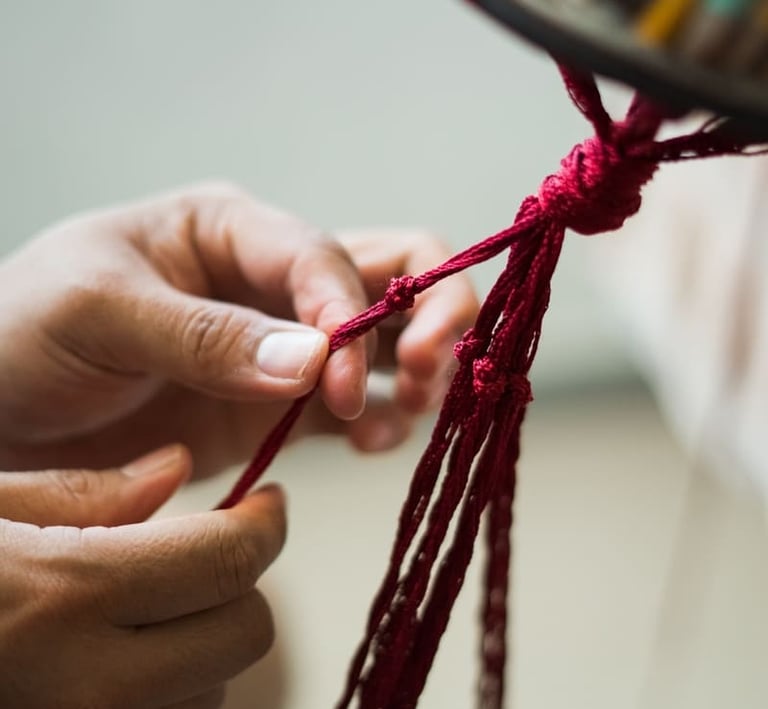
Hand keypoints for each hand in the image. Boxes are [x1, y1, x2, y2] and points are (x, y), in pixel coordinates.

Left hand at [0, 183, 477, 474]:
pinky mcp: (282, 404)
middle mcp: (271, 279)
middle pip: (392, 271)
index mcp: (230, 229)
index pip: (321, 254)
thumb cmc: (26, 334)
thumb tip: (315, 361)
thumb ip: (205, 334)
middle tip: (425, 370)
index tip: (340, 378)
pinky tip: (374, 442)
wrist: (1, 417)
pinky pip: (357, 404)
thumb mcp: (99, 312)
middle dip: (429, 314)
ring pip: (390, 338)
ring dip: (419, 370)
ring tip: (405, 411)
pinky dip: (384, 420)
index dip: (349, 310)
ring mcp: (284, 344)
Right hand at [0, 444, 284, 708]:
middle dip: (239, 584)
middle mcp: (92, 688)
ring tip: (144, 612)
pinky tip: (122, 658)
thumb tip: (174, 468)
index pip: (229, 559)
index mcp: (66, 595)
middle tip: (203, 554)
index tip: (268, 503)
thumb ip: (77, 494)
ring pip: (217, 689)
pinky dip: (172, 689)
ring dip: (205, 643)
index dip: (266, 523)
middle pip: (247, 634)